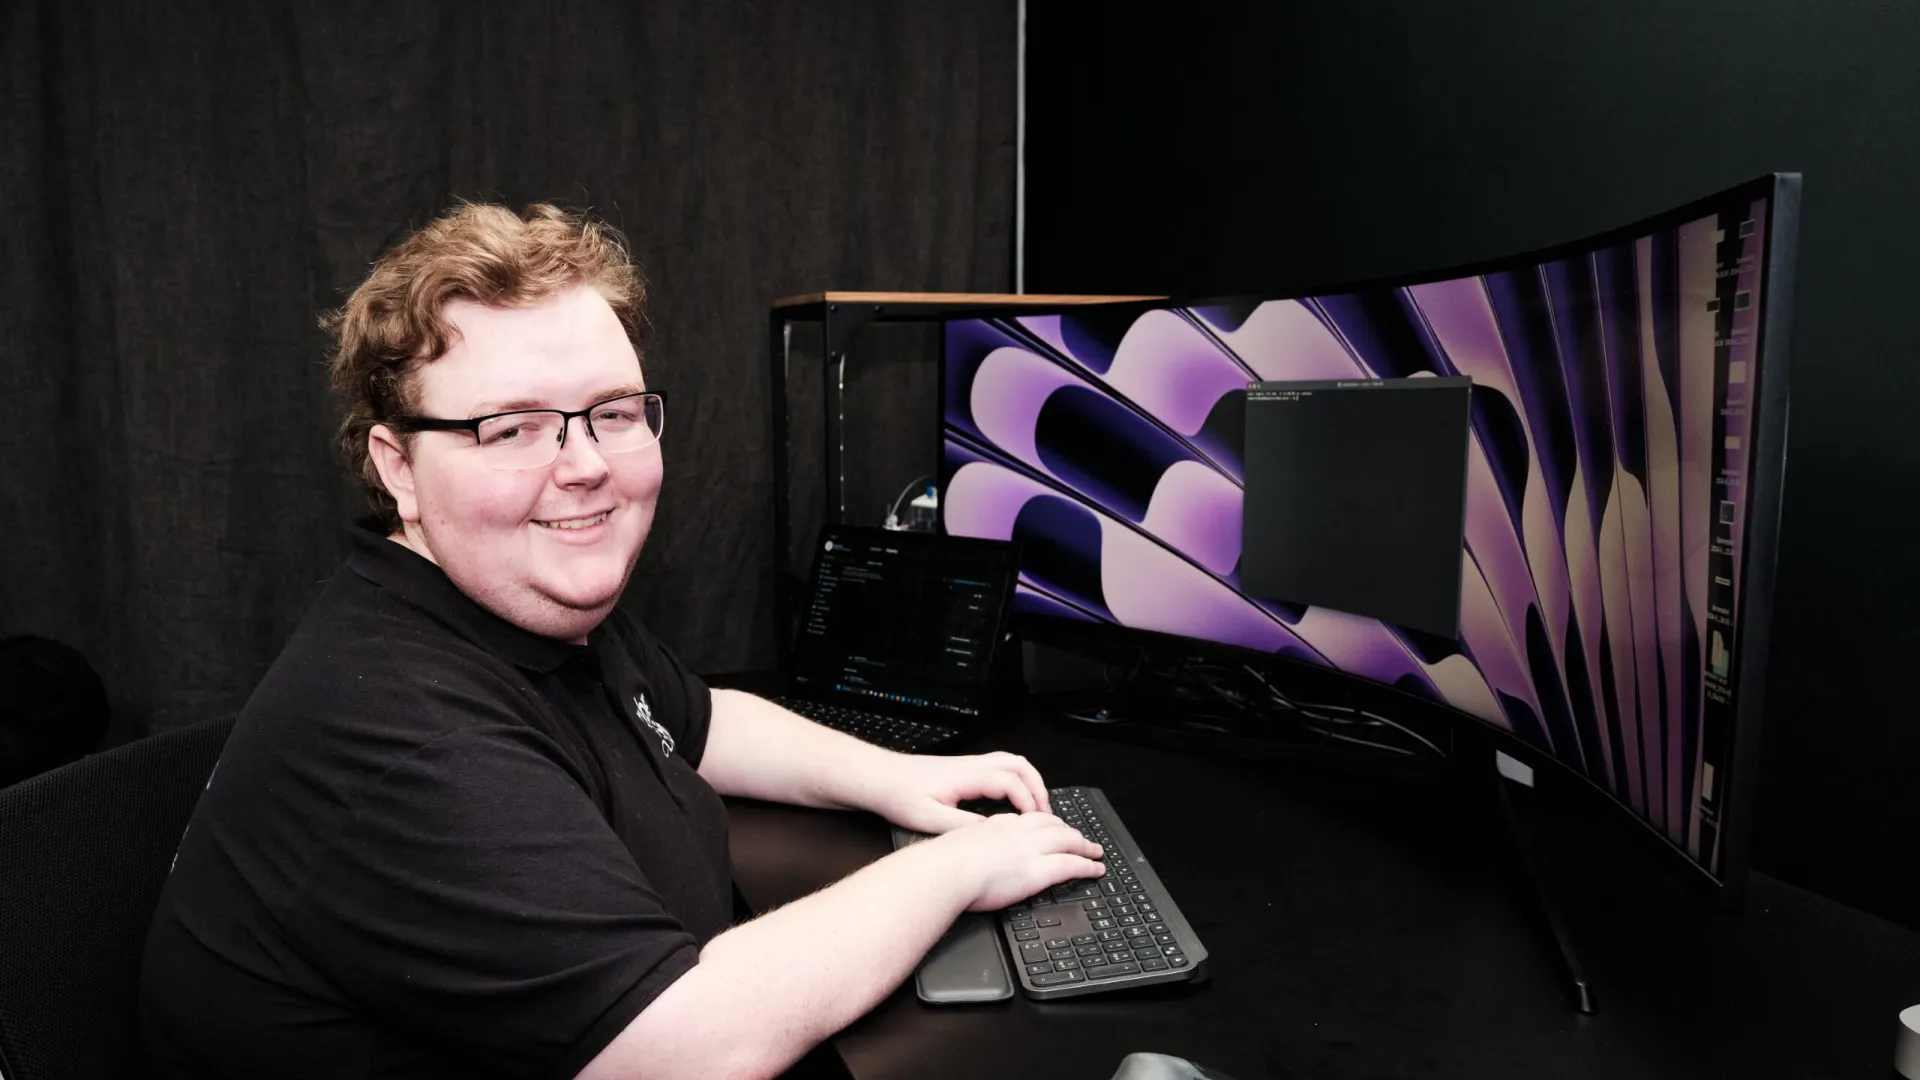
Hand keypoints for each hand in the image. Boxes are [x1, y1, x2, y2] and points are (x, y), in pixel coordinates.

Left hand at [860, 751, 1050, 834]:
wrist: (878, 778)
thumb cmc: (898, 796)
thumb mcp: (930, 819)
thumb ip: (964, 826)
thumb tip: (993, 833)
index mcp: (966, 776)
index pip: (1011, 783)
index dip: (1028, 802)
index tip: (1035, 823)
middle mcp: (972, 765)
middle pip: (1019, 766)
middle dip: (1038, 789)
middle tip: (1045, 815)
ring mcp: (969, 764)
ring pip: (1012, 762)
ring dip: (1029, 782)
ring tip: (1036, 807)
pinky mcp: (963, 769)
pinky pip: (1001, 767)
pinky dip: (1016, 780)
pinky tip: (1013, 799)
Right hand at [924, 812, 1104, 911]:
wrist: (944, 869)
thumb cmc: (940, 863)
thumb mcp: (953, 845)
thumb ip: (966, 847)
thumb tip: (964, 856)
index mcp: (996, 825)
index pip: (1026, 819)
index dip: (1042, 823)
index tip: (1049, 828)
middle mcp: (1017, 832)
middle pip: (1052, 825)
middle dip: (1068, 830)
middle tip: (1079, 837)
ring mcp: (1029, 850)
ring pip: (1067, 840)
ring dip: (1084, 845)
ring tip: (1095, 851)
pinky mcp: (1037, 870)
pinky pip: (1071, 865)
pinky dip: (1087, 866)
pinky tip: (1095, 869)